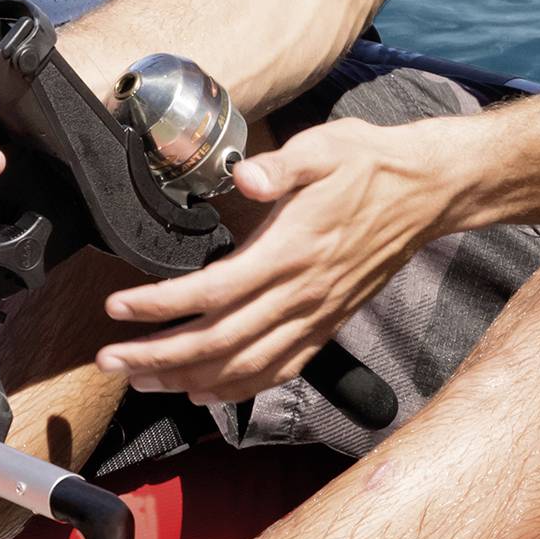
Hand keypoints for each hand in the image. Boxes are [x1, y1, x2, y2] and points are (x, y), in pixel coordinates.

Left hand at [95, 118, 457, 404]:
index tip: (118, 308)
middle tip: (111, 360)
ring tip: (142, 379)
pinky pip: (280, 369)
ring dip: (188, 380)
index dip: (161, 306)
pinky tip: (206, 393)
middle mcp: (303, 292)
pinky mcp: (329, 323)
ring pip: (245, 365)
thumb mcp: (324, 146)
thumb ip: (280, 165)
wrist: (428, 192)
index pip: (214, 292)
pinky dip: (239, 388)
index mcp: (293, 249)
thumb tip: (243, 174)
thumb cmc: (371, 165)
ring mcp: (317, 314)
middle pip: (219, 341)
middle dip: (159, 356)